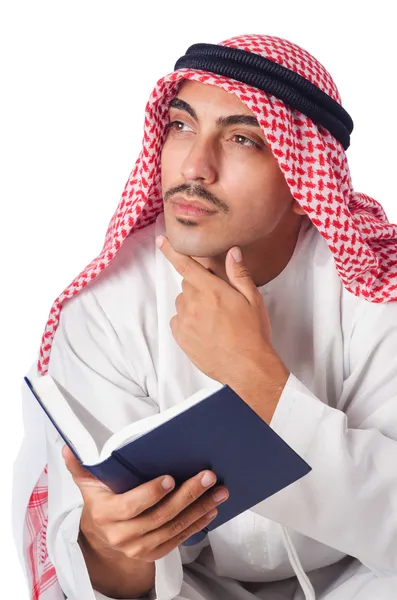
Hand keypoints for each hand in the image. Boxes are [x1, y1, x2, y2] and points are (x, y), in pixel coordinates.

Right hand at [63, 445, 228, 561]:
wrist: (103, 537)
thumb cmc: (101, 501)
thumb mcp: (88, 484)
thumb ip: (80, 466)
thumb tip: (68, 446)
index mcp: (106, 515)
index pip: (131, 506)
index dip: (150, 494)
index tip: (170, 478)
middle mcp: (123, 535)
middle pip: (160, 516)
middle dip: (187, 495)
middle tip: (208, 476)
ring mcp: (140, 547)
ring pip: (175, 528)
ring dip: (200, 508)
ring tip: (219, 490)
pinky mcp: (155, 553)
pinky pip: (180, 539)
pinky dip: (198, 524)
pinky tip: (212, 509)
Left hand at [156, 236, 288, 402]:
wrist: (248, 367)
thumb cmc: (253, 333)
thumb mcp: (253, 299)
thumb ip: (239, 274)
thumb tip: (232, 252)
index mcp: (212, 290)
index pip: (186, 265)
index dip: (171, 251)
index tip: (161, 241)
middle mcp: (194, 304)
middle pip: (187, 285)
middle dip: (199, 287)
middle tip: (218, 301)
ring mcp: (185, 322)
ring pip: (182, 303)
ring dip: (193, 305)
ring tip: (214, 320)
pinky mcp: (181, 338)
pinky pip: (178, 321)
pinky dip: (187, 321)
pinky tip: (205, 330)